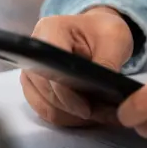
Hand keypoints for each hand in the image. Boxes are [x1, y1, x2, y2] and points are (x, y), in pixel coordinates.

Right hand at [20, 7, 134, 126]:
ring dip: (71, 116)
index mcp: (50, 31)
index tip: (88, 108)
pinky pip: (47, 110)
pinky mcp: (36, 87)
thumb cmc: (103, 31)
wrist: (97, 31)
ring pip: (45, 106)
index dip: (67, 94)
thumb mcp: (114, 40)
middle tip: (100, 115)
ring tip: (97, 116)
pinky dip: (67, 116)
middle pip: (46, 91)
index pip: (50, 69)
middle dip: (73, 109)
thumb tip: (103, 92)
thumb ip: (107, 63)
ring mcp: (32, 71)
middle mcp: (34, 52)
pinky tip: (87, 115)